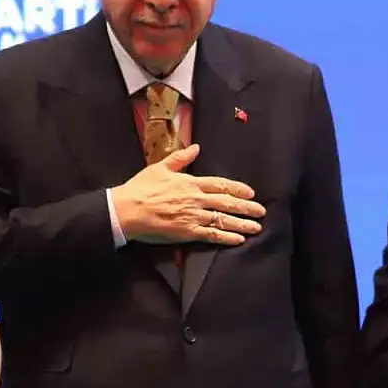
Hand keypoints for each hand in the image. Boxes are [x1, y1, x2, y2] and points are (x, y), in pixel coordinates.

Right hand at [109, 144, 265, 245]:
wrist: (126, 210)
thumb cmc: (140, 188)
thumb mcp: (160, 167)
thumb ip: (180, 157)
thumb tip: (196, 147)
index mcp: (190, 182)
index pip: (220, 184)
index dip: (238, 189)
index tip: (251, 193)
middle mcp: (195, 198)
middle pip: (227, 202)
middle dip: (247, 207)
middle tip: (261, 211)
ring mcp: (192, 216)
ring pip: (223, 219)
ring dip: (242, 224)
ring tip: (256, 227)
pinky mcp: (186, 232)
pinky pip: (211, 235)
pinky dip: (226, 237)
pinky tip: (238, 239)